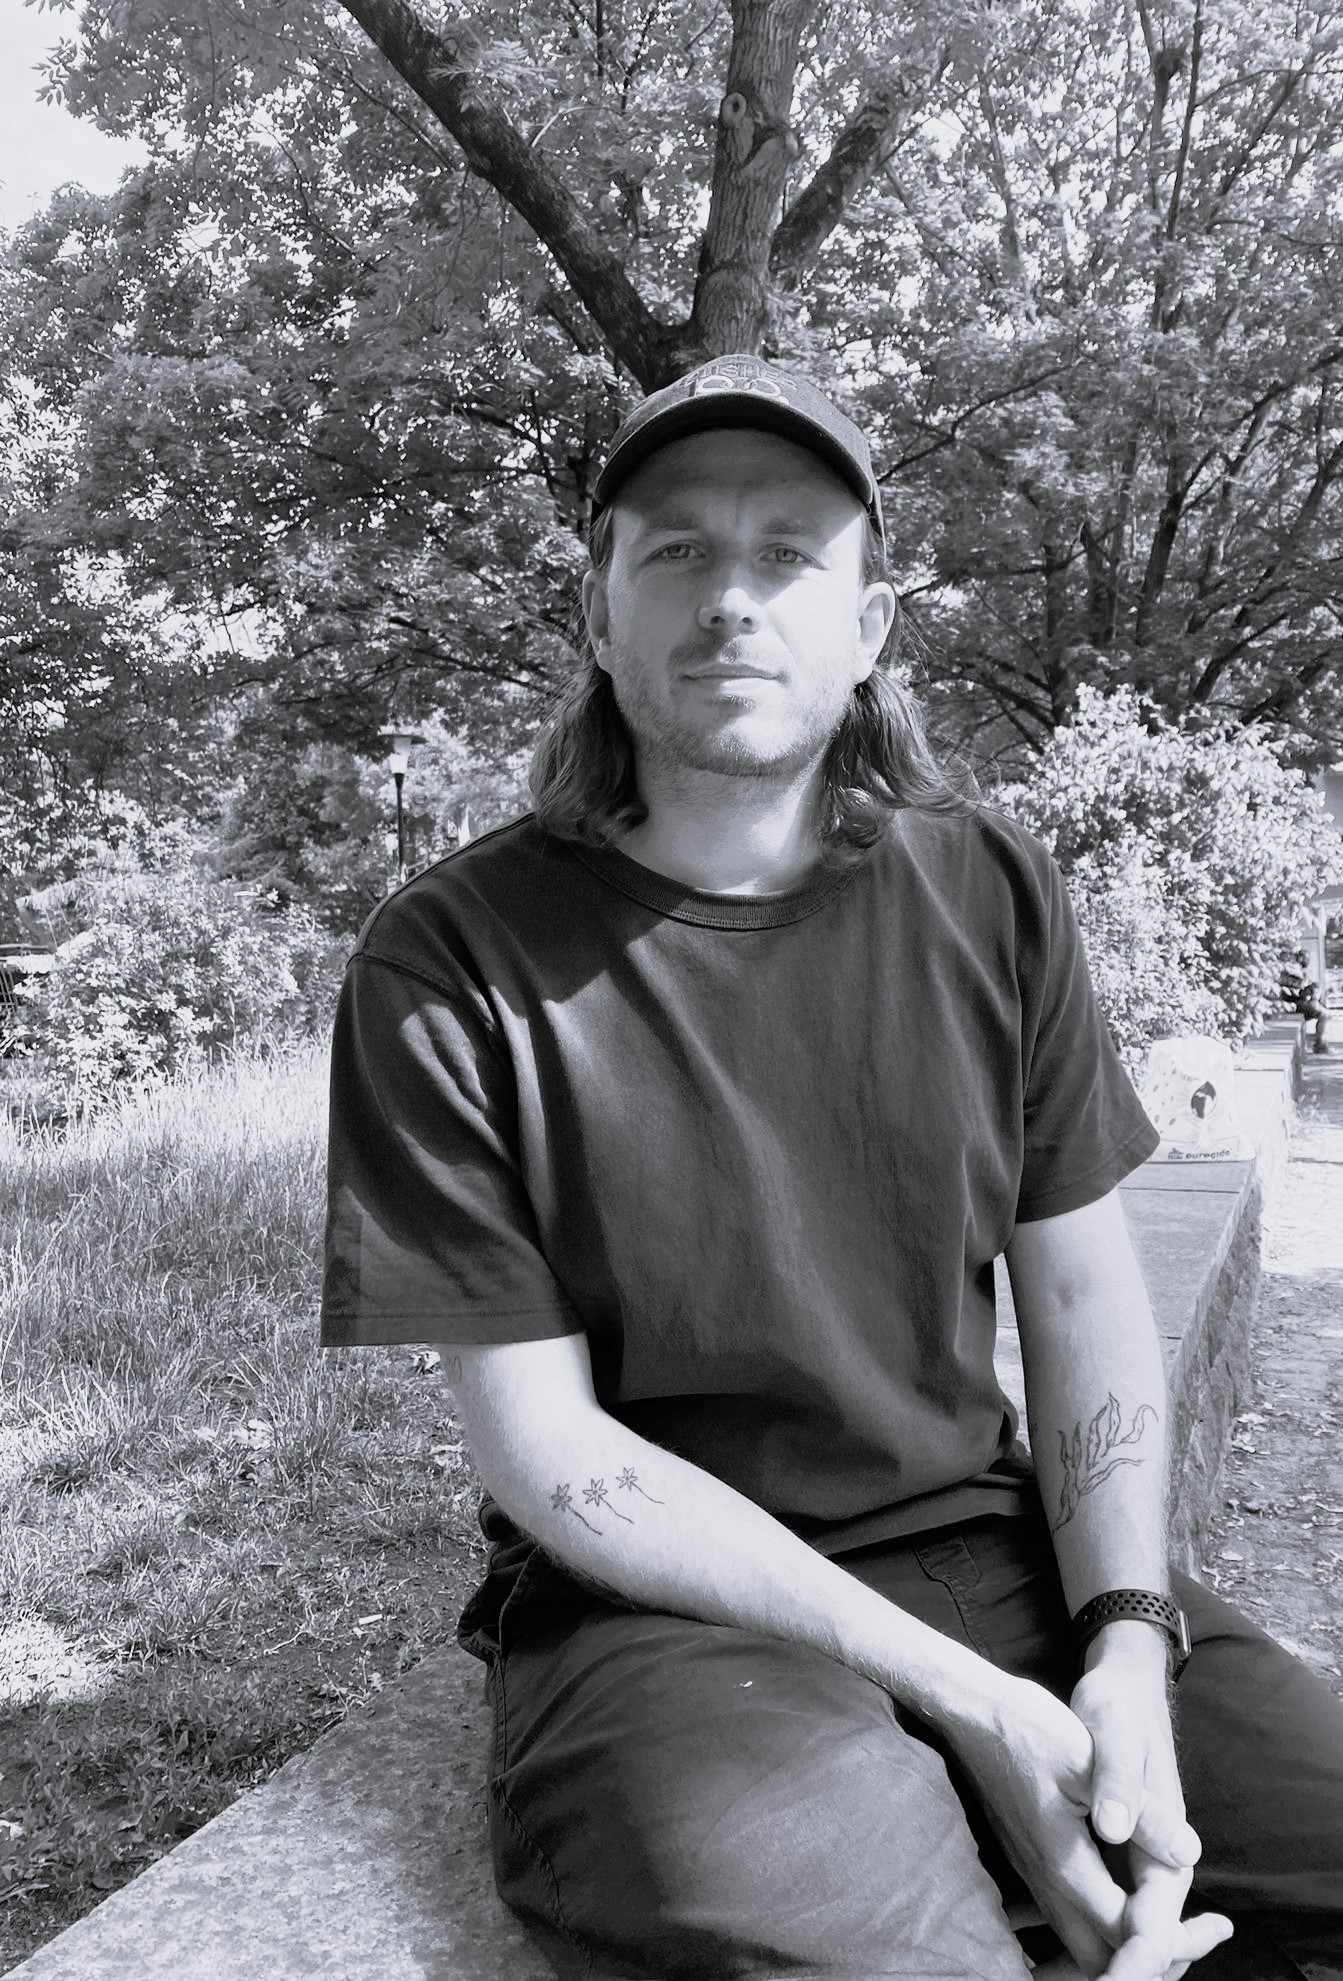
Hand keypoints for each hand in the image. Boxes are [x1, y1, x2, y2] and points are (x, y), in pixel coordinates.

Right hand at [946, 1670, 1228, 1978]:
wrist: (971, 1711)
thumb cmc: (1030, 1728)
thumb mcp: (1090, 1759)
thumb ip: (1140, 1811)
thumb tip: (1186, 1852)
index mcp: (1066, 1865)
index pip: (1127, 1934)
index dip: (1175, 1940)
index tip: (1217, 1927)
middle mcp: (1048, 1882)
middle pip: (1103, 1957)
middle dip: (1154, 1957)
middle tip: (1203, 1936)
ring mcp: (1034, 1874)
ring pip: (1082, 1942)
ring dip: (1128, 1943)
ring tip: (1178, 1929)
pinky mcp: (1030, 1860)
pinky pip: (1068, 1918)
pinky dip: (1104, 1925)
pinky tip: (1124, 1901)